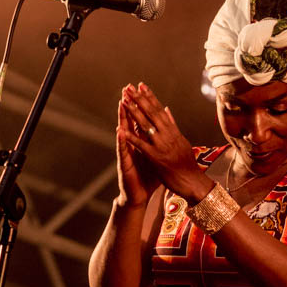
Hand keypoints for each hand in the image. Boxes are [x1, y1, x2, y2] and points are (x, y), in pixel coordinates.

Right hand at [116, 84, 160, 206]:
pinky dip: (122, 141)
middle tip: (127, 90)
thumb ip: (159, 144)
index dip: (142, 106)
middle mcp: (133, 145)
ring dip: (122, 118)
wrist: (138, 196)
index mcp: (142, 142)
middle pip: (131, 122)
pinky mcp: (124, 164)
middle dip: (131, 105)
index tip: (142, 90)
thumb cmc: (147, 178)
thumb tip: (166, 132)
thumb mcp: (157, 158)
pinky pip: (123, 151)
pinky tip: (120, 131)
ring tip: (121, 103)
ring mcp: (127, 153)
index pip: (141, 120)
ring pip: (124, 132)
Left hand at [119, 83, 209, 200]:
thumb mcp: (182, 142)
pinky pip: (141, 145)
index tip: (141, 86)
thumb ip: (173, 126)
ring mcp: (162, 145)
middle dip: (139, 99)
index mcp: (173, 131)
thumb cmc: (187, 164)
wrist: (193, 182)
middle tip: (129, 88)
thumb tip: (167, 110)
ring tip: (124, 101)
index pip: (160, 110)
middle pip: (152, 113)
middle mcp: (168, 135)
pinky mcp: (156, 157)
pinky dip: (131, 137)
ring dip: (134, 112)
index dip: (150, 97)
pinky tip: (122, 130)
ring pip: (146, 125)